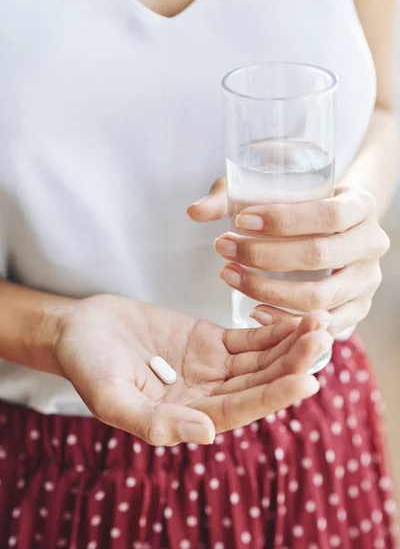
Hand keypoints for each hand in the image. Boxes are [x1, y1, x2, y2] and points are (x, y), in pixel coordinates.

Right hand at [52, 294, 330, 444]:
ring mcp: (212, 367)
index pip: (239, 410)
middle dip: (292, 364)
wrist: (82, 329)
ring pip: (261, 360)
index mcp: (186, 416)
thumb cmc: (87, 365)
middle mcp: (207, 396)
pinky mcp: (211, 341)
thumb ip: (152, 422)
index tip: (306, 379)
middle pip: (259, 383)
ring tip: (320, 324)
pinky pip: (250, 338)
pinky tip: (297, 318)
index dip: (273, 396)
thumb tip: (206, 434)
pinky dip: (274, 329)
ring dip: (291, 345)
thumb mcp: (109, 396)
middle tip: (322, 341)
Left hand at [188, 180, 389, 334]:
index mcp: (361, 205)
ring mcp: (366, 281)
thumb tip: (194, 212)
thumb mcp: (277, 187)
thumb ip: (234, 196)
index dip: (283, 220)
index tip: (240, 220)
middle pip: (319, 256)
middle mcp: (371, 244)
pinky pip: (322, 324)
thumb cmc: (304, 201)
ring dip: (268, 290)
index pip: (328, 215)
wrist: (338, 220)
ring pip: (319, 297)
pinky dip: (285, 320)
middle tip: (224, 249)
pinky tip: (253, 309)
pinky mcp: (357, 309)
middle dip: (264, 255)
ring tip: (230, 276)